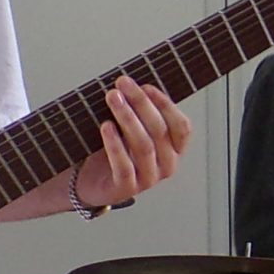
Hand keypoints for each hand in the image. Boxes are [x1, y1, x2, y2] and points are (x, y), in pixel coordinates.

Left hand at [72, 77, 193, 208]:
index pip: (181, 126)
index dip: (166, 105)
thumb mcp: (133, 129)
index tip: (145, 86)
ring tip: (113, 98)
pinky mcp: (126, 189)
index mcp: (174, 150)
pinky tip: (106, 126)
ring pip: (144, 146)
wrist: (92, 181)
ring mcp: (148, 179)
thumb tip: (132, 84)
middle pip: (160, 131)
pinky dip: (115, 144)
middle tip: (123, 84)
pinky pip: (124, 165)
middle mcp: (167, 165)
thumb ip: (139, 112)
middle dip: (140, 103)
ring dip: (128, 118)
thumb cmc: (116, 151)